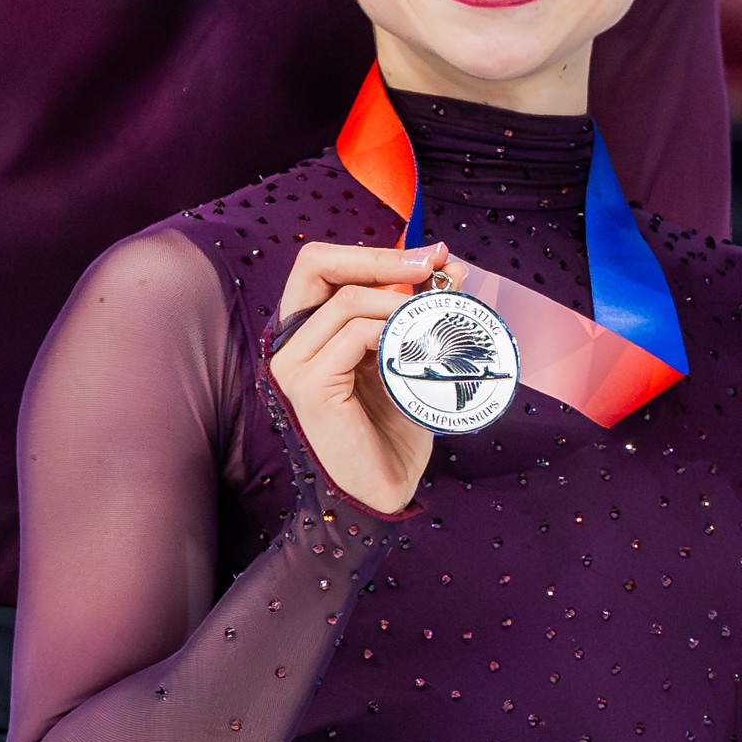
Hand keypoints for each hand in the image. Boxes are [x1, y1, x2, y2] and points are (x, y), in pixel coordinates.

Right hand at [265, 242, 444, 514]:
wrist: (384, 489)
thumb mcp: (409, 358)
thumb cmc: (395, 429)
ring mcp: (294, 363)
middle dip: (379, 256)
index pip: (325, 265)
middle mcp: (292, 342)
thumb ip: (419, 313)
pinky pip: (354, 335)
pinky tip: (419, 351)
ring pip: (347, 300)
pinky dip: (394, 333)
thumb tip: (449, 267)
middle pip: (315, 264)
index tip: (434, 254)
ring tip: (439, 322)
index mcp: (311, 332)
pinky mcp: (308, 386)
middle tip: (430, 265)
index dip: (378, 251)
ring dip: (402, 303)